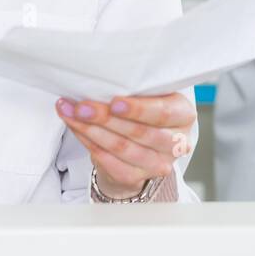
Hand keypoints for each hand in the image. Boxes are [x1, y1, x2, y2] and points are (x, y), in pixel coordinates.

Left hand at [56, 93, 194, 198]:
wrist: (141, 143)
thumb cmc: (145, 111)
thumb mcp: (150, 94)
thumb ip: (137, 89)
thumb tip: (103, 79)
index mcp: (183, 115)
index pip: (163, 113)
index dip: (138, 109)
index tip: (114, 102)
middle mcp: (175, 142)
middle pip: (139, 132)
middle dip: (105, 118)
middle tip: (81, 106)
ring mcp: (158, 164)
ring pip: (121, 148)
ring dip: (91, 130)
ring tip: (71, 114)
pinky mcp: (137, 177)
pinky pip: (109, 162)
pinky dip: (89, 144)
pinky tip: (76, 129)